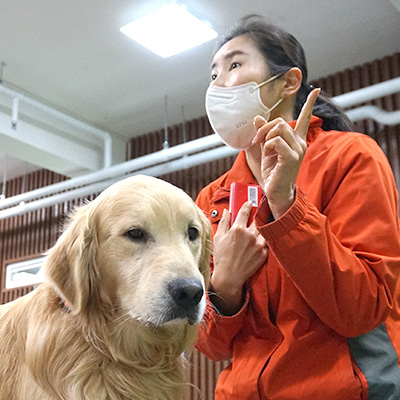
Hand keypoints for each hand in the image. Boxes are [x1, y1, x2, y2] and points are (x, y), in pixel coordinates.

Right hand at [211, 201, 268, 314]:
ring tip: (256, 230)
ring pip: (263, 230)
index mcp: (238, 229)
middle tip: (255, 214)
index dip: (247, 205)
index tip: (249, 202)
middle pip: (257, 219)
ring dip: (260, 228)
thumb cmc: (222, 257)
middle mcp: (250, 235)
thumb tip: (227, 211)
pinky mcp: (264, 253)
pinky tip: (257, 242)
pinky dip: (263, 240)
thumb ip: (224, 222)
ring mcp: (258, 244)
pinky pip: (266, 242)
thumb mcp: (218, 237)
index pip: (245, 211)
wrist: (230, 277)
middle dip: (256, 216)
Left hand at [252, 89, 319, 218]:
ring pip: (278, 129)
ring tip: (265, 151)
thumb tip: (258, 118)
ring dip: (265, 138)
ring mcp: (298, 149)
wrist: (275, 192)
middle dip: (264, 129)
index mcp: (296, 140)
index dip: (310, 103)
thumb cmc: (273, 172)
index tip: (316, 90)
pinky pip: (275, 141)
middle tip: (257, 141)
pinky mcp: (292, 156)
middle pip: (281, 121)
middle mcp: (300, 143)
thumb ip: (263, 134)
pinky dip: (267, 147)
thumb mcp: (266, 150)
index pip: (304, 118)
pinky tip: (269, 157)